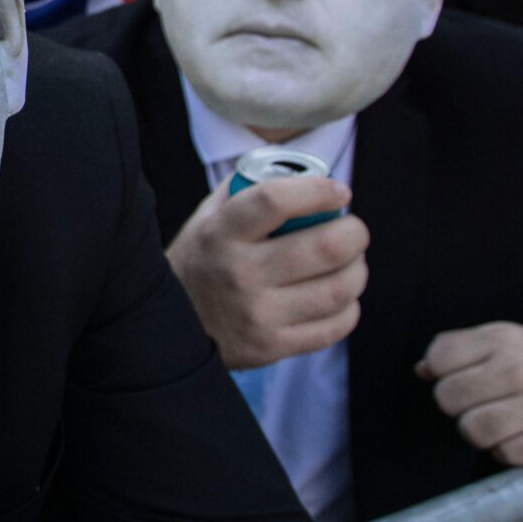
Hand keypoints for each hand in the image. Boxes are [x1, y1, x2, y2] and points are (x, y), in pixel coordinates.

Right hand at [165, 174, 367, 368]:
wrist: (166, 329)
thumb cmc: (199, 263)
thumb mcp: (206, 219)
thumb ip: (245, 191)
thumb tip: (300, 174)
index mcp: (221, 233)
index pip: (275, 200)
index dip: (318, 190)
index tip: (339, 191)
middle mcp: (239, 274)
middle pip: (324, 247)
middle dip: (354, 232)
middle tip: (352, 229)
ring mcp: (257, 315)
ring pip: (338, 288)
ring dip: (357, 270)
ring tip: (351, 263)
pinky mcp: (272, 348)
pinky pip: (335, 325)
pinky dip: (348, 306)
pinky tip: (338, 295)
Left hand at [418, 323, 522, 467]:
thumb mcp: (513, 343)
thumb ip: (466, 351)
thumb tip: (421, 370)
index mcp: (506, 338)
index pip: (440, 357)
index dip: (442, 374)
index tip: (461, 379)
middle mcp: (522, 368)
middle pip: (450, 398)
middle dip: (459, 407)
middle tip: (484, 405)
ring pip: (473, 430)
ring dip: (482, 433)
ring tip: (504, 423)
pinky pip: (505, 455)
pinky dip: (508, 452)